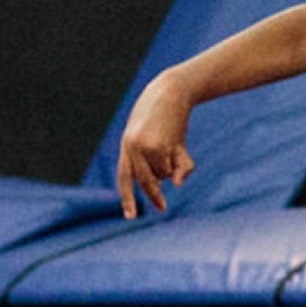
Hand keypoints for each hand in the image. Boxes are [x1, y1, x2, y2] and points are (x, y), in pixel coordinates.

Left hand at [115, 74, 195, 216]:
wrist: (172, 90)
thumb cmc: (166, 114)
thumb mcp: (160, 137)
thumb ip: (163, 161)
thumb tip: (176, 184)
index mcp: (126, 145)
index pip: (124, 176)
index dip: (127, 197)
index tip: (130, 216)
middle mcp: (132, 148)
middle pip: (145, 182)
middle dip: (154, 196)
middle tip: (162, 208)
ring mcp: (146, 147)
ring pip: (163, 174)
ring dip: (172, 168)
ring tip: (175, 146)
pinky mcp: (160, 146)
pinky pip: (173, 168)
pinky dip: (181, 163)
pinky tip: (180, 144)